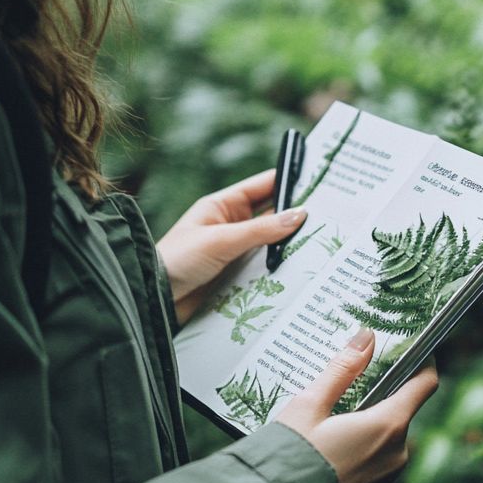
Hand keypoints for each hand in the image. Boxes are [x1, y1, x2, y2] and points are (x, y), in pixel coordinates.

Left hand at [156, 170, 306, 324]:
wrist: (154, 299)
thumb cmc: (178, 260)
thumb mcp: (221, 240)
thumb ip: (262, 230)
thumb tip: (300, 214)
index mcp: (222, 206)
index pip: (263, 187)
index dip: (288, 182)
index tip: (317, 183)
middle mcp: (231, 225)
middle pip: (272, 216)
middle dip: (295, 216)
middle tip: (328, 217)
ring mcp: (235, 251)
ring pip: (272, 243)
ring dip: (290, 245)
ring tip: (321, 243)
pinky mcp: (238, 275)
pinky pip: (266, 267)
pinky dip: (281, 267)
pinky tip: (301, 268)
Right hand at [274, 328, 438, 482]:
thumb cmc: (290, 456)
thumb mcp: (309, 405)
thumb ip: (342, 370)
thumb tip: (367, 337)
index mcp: (388, 426)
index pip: (424, 385)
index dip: (422, 364)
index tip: (414, 351)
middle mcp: (397, 455)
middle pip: (398, 415)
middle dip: (378, 402)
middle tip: (347, 393)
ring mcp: (387, 482)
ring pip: (385, 444)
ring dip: (366, 434)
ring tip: (330, 429)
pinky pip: (373, 470)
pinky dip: (358, 460)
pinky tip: (328, 458)